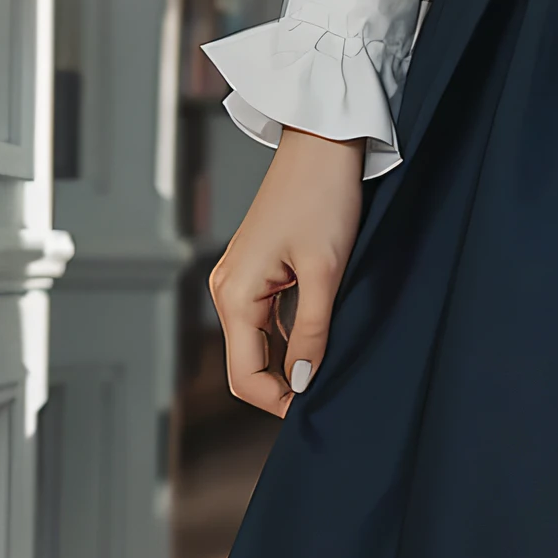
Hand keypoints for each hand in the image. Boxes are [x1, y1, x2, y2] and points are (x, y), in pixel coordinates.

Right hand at [210, 126, 365, 418]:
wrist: (323, 145)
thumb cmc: (322, 198)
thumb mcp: (326, 272)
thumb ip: (312, 332)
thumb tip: (301, 383)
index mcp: (235, 295)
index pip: (245, 376)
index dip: (278, 401)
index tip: (316, 412)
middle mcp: (227, 290)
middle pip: (248, 363)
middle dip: (283, 385)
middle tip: (329, 397)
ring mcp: (240, 280)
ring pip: (260, 342)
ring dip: (289, 361)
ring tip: (329, 369)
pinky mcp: (259, 269)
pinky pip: (268, 318)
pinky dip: (291, 335)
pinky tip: (322, 339)